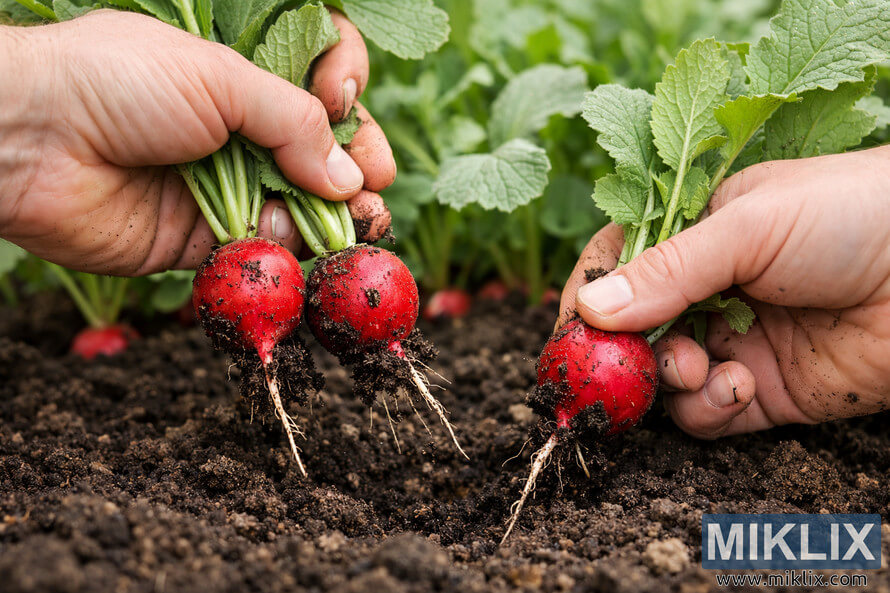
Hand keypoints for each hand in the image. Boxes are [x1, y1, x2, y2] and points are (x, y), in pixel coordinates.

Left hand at [0, 9, 395, 274]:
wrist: (31, 142)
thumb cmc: (119, 81)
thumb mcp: (218, 75)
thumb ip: (295, 120)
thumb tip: (350, 175)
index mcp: (240, 73)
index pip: (315, 75)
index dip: (345, 85)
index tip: (347, 96)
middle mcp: (238, 129)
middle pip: (322, 147)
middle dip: (359, 162)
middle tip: (379, 180)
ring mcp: (225, 184)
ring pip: (302, 203)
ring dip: (342, 214)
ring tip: (369, 221)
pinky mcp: (206, 237)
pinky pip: (266, 245)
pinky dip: (291, 246)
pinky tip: (309, 241)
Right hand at [559, 147, 889, 437]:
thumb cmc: (853, 214)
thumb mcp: (748, 225)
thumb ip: (667, 269)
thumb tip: (589, 309)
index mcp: (698, 233)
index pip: (618, 266)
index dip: (587, 298)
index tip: (569, 332)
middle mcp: (710, 290)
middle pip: (633, 332)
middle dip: (621, 354)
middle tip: (617, 371)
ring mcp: (736, 342)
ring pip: (664, 380)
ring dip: (668, 382)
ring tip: (697, 369)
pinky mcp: (765, 392)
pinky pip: (708, 416)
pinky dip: (708, 410)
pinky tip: (737, 386)